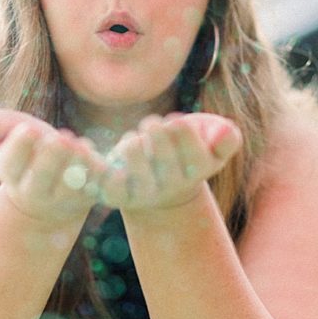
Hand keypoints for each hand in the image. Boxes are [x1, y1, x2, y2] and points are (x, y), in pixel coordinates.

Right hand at [0, 102, 105, 224]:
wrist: (45, 192)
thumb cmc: (21, 150)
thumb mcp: (1, 137)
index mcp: (10, 170)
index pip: (11, 162)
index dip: (20, 146)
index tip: (28, 129)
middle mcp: (33, 190)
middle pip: (41, 177)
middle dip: (51, 158)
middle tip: (61, 138)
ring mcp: (61, 198)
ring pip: (70, 186)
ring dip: (78, 166)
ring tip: (82, 145)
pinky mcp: (87, 199)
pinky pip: (96, 190)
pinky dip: (101, 177)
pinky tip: (105, 163)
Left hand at [99, 112, 242, 211]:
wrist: (160, 185)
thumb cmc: (186, 149)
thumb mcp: (211, 139)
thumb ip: (225, 136)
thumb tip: (226, 132)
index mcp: (200, 170)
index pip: (197, 155)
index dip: (184, 134)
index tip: (176, 123)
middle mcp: (173, 187)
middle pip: (167, 165)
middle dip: (158, 137)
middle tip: (152, 125)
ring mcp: (144, 194)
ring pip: (139, 176)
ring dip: (134, 150)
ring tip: (135, 141)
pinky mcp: (116, 195)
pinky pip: (106, 185)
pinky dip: (96, 167)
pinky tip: (90, 148)